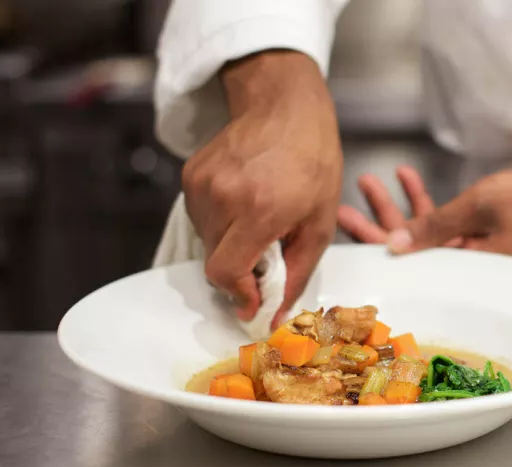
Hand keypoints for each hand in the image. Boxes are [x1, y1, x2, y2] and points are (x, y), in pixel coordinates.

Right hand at [182, 50, 341, 323]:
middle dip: (241, 272)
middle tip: (268, 259)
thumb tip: (276, 315)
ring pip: (206, 242)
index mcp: (259, 210)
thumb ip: (297, 273)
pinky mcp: (190, 175)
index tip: (255, 301)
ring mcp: (201, 184)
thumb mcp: (321, 222)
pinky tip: (245, 203)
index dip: (239, 295)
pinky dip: (221, 223)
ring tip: (260, 223)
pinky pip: (200, 218)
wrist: (285, 106)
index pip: (226, 273)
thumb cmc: (314, 162)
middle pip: (215, 263)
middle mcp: (223, 197)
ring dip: (231, 246)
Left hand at [355, 168, 511, 260]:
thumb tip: (394, 244)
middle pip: (411, 250)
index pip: (408, 262)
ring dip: (400, 207)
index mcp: (464, 269)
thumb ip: (435, 223)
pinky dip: (429, 204)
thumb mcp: (479, 206)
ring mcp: (472, 252)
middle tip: (346, 205)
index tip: (346, 227)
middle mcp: (464, 267)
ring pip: (425, 233)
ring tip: (373, 182)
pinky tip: (408, 179)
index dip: (374, 245)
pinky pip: (446, 223)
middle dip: (378, 224)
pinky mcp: (481, 237)